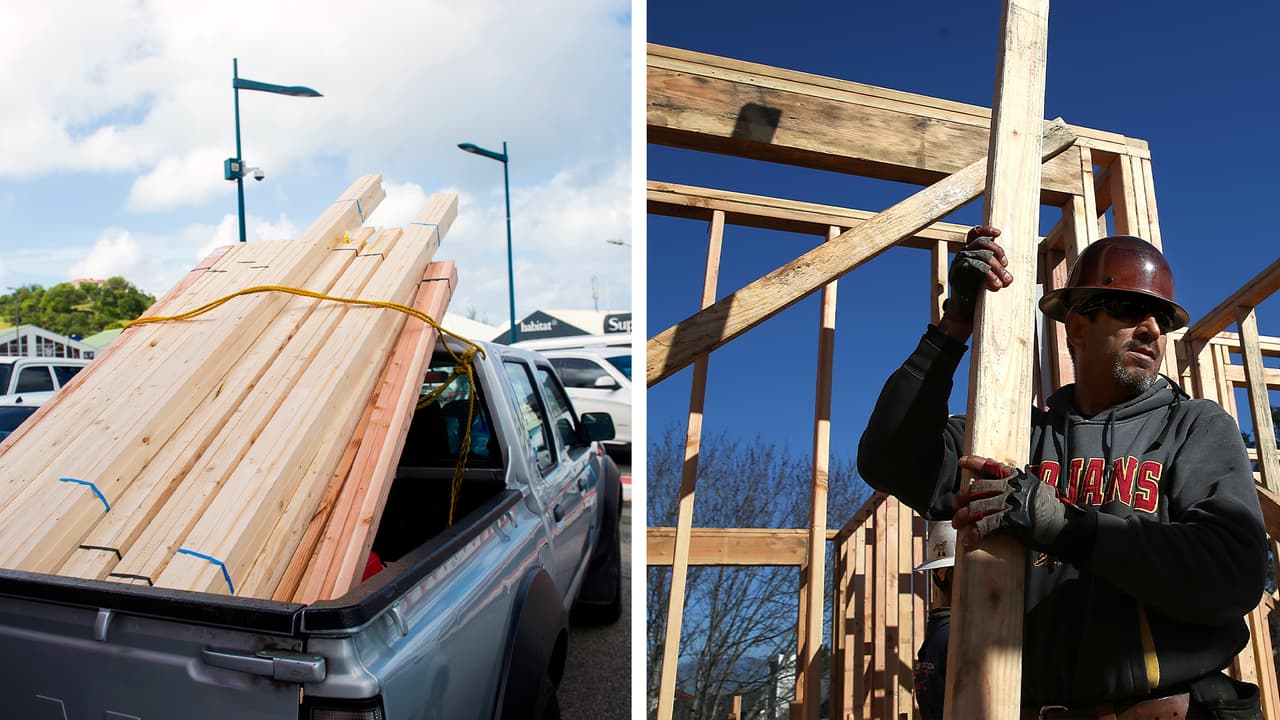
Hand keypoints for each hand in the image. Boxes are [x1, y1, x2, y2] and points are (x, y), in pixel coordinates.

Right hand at [944, 226, 1011, 321]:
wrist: (963, 310)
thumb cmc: (977, 292)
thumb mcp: (986, 275)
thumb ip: (992, 265)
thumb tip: (1005, 263)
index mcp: (969, 251)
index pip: (974, 233)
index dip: (986, 230)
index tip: (999, 233)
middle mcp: (962, 254)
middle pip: (982, 242)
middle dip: (998, 251)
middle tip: (1006, 264)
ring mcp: (959, 263)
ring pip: (983, 256)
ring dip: (998, 268)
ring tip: (1006, 281)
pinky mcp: (958, 273)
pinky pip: (977, 268)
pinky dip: (990, 275)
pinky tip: (996, 284)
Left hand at [952, 455, 1068, 550]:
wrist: (1068, 528)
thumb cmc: (1053, 512)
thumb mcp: (1037, 490)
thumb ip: (1021, 487)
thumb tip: (1005, 490)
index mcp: (1018, 478)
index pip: (992, 466)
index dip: (974, 462)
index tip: (962, 462)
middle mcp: (1012, 487)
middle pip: (977, 488)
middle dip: (962, 498)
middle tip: (956, 507)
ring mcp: (1011, 503)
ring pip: (977, 507)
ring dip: (963, 517)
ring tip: (958, 524)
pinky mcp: (1011, 521)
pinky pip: (985, 526)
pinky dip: (974, 534)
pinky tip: (969, 541)